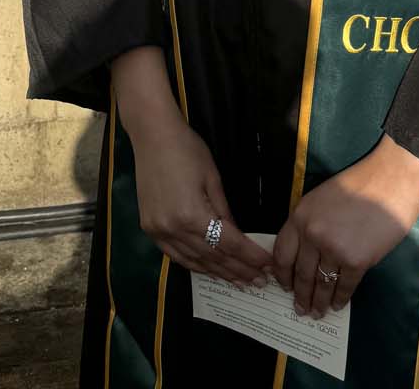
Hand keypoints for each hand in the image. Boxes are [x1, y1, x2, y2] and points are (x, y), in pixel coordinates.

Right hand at [128, 111, 271, 286]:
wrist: (152, 135)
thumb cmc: (187, 149)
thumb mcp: (212, 178)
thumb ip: (224, 211)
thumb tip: (237, 237)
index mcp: (192, 216)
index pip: (229, 244)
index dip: (250, 257)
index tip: (268, 266)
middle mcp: (174, 230)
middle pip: (212, 257)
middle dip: (238, 270)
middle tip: (260, 282)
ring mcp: (159, 233)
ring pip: (193, 262)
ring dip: (218, 273)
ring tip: (240, 282)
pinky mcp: (150, 230)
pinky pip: (175, 256)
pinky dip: (195, 265)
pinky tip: (209, 270)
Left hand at [271, 135, 418, 318]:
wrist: (390, 180)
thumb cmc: (358, 184)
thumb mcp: (321, 198)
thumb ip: (309, 223)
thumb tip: (303, 253)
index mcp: (300, 215)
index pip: (282, 253)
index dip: (282, 275)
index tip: (284, 287)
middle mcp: (312, 234)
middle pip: (301, 273)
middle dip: (300, 295)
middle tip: (300, 309)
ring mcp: (333, 249)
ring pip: (321, 284)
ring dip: (318, 302)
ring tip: (317, 313)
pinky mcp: (356, 261)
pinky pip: (344, 286)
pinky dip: (340, 299)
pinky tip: (338, 305)